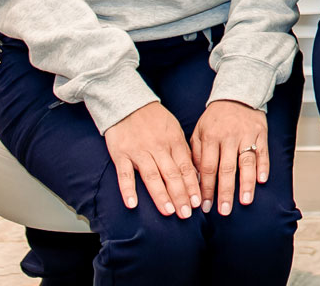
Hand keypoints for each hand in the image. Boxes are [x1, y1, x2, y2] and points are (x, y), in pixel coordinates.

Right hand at [102, 101, 197, 216]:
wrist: (129, 104)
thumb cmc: (155, 120)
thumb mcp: (174, 131)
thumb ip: (182, 151)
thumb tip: (194, 173)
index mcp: (174, 142)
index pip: (186, 167)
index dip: (192, 186)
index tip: (198, 203)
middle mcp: (158, 148)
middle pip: (172, 175)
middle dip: (181, 195)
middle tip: (187, 214)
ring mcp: (139, 152)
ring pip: (152, 176)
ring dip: (161, 195)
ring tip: (169, 212)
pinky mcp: (121, 154)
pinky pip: (124, 174)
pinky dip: (128, 189)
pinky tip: (132, 204)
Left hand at [189, 98, 266, 214]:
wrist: (238, 94)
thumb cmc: (216, 118)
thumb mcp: (199, 131)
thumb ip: (196, 153)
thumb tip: (194, 179)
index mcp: (210, 137)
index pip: (207, 168)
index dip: (206, 188)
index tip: (204, 206)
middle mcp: (229, 137)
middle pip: (227, 168)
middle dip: (225, 192)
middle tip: (224, 210)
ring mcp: (246, 135)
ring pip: (246, 162)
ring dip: (245, 183)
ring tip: (245, 201)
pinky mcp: (261, 133)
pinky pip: (263, 152)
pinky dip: (263, 166)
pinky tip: (261, 180)